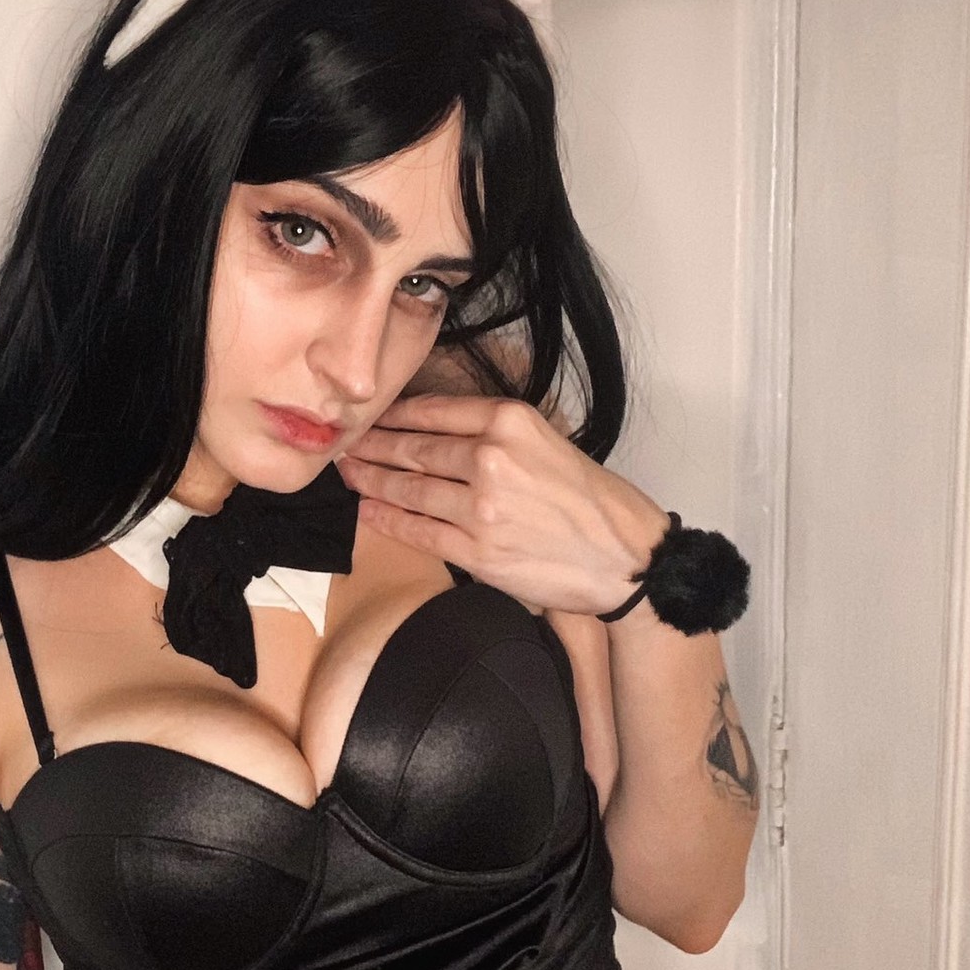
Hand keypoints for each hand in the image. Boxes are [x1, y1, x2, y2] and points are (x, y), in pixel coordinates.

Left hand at [336, 394, 672, 615]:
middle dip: (372, 448)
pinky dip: (387, 522)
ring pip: (408, 490)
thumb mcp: (548, 441)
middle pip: (413, 450)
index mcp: (511, 422)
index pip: (433, 411)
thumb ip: (496, 433)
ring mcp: (481, 508)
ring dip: (371, 482)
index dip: (392, 416)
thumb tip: (440, 433)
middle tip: (344, 446)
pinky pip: (418, 532)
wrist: (625, 558)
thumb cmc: (593, 502)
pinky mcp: (477, 552)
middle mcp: (492, 459)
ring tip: (348, 475)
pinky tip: (367, 513)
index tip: (370, 418)